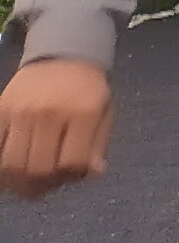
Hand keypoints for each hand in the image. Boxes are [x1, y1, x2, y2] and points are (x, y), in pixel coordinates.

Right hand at [0, 59, 111, 199]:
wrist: (62, 56)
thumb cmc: (87, 89)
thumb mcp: (104, 113)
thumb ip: (97, 145)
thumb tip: (93, 174)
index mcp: (83, 113)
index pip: (72, 162)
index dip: (71, 177)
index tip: (70, 176)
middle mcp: (49, 113)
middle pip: (37, 168)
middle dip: (41, 186)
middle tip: (43, 187)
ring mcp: (21, 111)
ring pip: (11, 163)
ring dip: (17, 181)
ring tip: (25, 181)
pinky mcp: (0, 109)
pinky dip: (0, 165)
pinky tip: (9, 168)